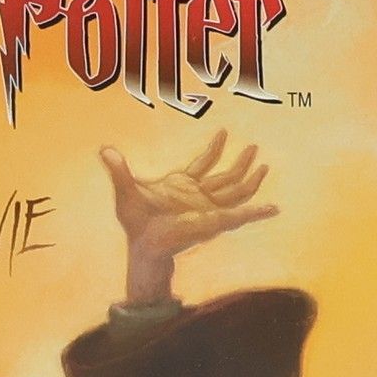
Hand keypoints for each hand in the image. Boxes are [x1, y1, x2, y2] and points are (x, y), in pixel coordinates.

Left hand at [100, 130, 277, 306]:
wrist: (143, 245)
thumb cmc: (136, 222)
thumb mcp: (126, 190)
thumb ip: (119, 170)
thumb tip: (103, 150)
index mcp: (183, 185)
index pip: (204, 163)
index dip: (214, 148)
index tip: (224, 131)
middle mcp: (200, 196)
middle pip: (227, 177)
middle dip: (241, 162)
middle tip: (255, 146)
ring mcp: (209, 208)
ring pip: (237, 191)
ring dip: (251, 180)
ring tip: (265, 166)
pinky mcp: (216, 221)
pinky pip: (240, 215)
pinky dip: (257, 212)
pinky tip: (273, 208)